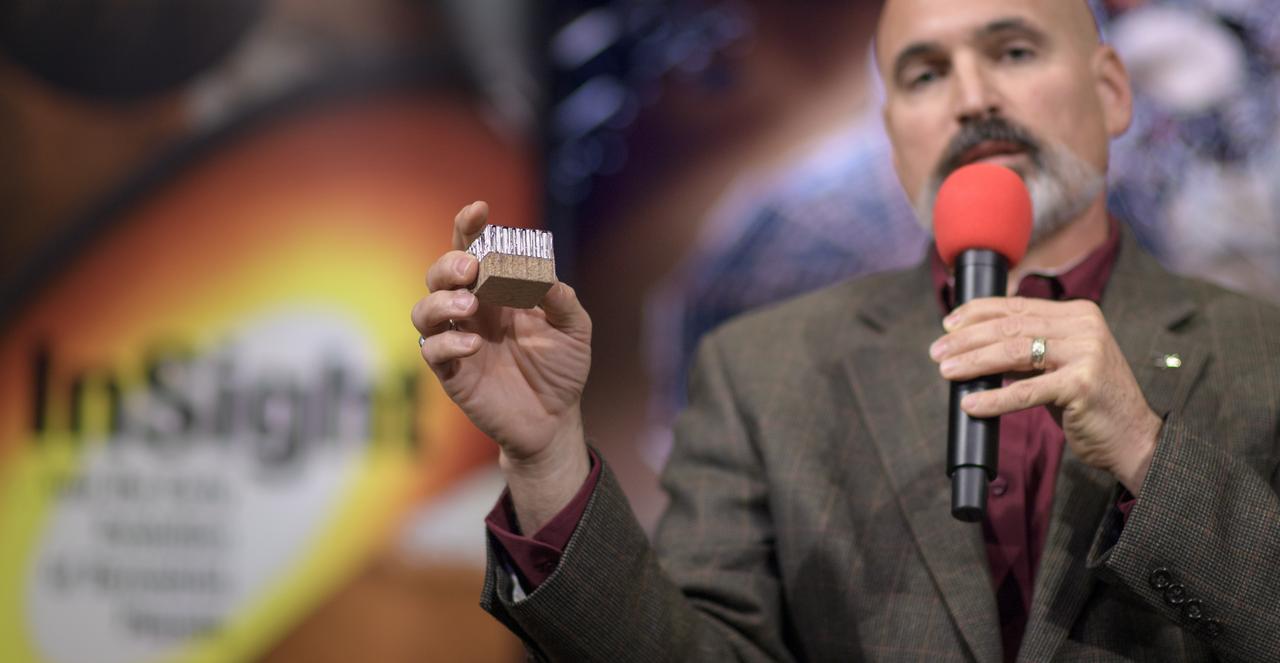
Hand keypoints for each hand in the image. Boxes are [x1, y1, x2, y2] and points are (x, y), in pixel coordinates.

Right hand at [411, 202, 591, 529]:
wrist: (555, 420)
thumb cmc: (562, 368)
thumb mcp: (574, 331)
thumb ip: (564, 303)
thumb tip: (551, 279)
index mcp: (498, 291)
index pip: (474, 250)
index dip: (469, 228)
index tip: (478, 210)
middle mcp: (472, 311)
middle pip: (440, 275)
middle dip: (449, 265)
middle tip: (471, 268)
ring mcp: (458, 340)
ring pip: (425, 311)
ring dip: (441, 302)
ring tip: (469, 306)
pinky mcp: (453, 374)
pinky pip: (433, 352)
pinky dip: (448, 344)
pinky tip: (474, 346)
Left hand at [929, 297, 1159, 494]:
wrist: (1133, 437)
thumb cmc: (1089, 402)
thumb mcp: (1059, 365)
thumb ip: (1029, 349)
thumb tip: (974, 344)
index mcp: (1078, 314)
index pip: (1018, 306)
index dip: (978, 312)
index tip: (948, 324)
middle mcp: (1084, 327)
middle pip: (1011, 326)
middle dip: (968, 339)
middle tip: (937, 351)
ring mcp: (1086, 353)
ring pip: (1014, 352)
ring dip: (973, 362)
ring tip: (946, 371)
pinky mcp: (1081, 385)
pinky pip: (1025, 391)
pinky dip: (994, 398)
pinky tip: (971, 403)